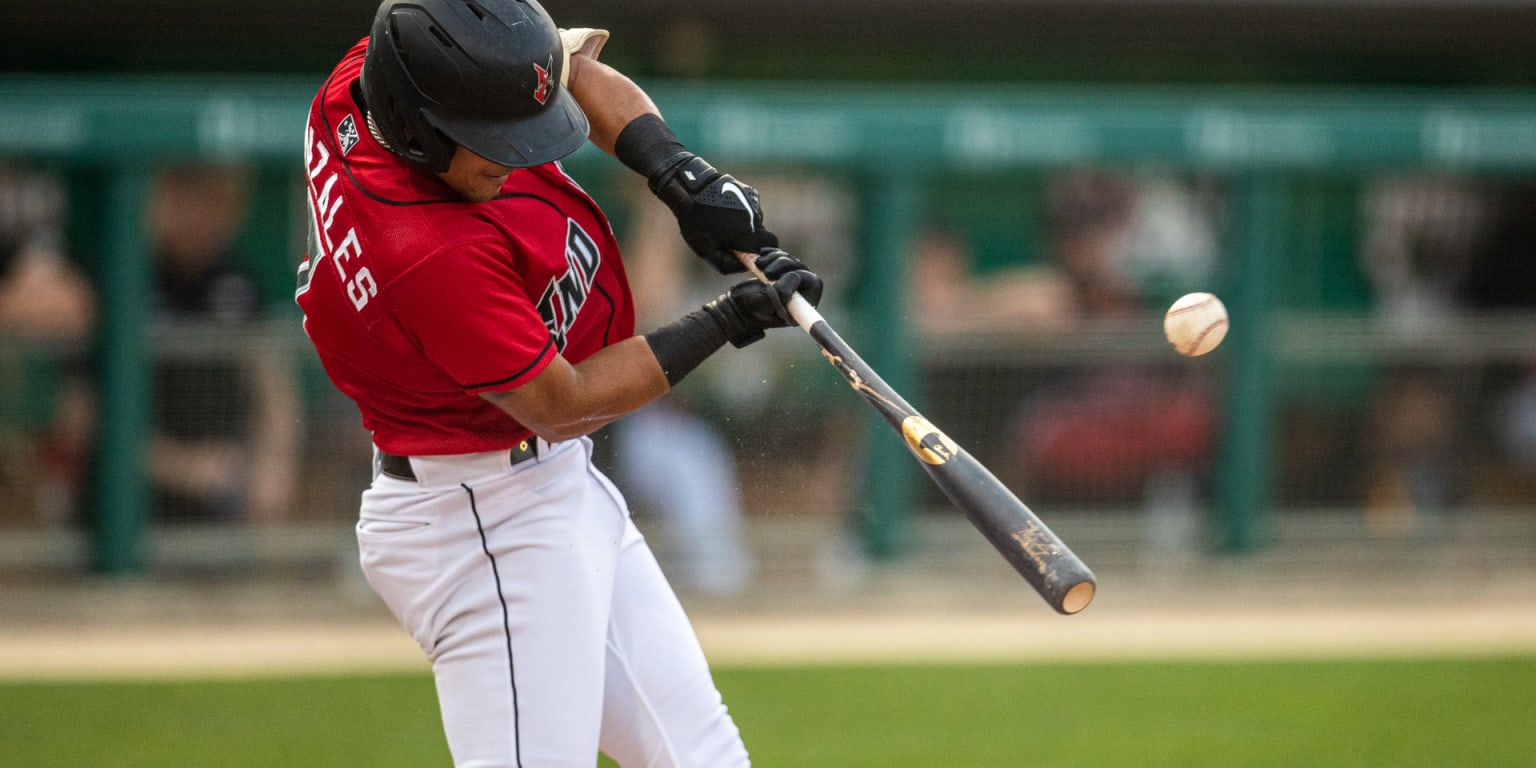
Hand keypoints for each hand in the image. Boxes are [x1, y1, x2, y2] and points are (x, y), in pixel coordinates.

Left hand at [651, 155, 778, 273]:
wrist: (691, 188)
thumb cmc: (695, 221)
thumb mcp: (706, 250)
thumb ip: (727, 264)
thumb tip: (744, 266)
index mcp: (745, 234)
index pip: (769, 250)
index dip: (763, 256)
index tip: (750, 257)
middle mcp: (754, 218)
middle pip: (765, 237)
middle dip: (755, 243)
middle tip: (736, 242)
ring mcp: (754, 203)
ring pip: (757, 222)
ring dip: (747, 227)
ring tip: (725, 223)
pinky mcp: (750, 193)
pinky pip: (752, 209)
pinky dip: (744, 213)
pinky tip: (727, 210)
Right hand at [702, 249, 821, 347]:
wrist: (736, 305)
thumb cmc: (750, 309)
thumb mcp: (764, 303)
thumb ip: (780, 293)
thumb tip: (794, 277)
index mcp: (802, 307)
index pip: (813, 283)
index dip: (798, 277)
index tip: (777, 279)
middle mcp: (802, 294)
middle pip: (802, 268)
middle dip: (783, 265)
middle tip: (765, 272)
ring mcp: (793, 282)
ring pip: (792, 260)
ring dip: (775, 259)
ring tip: (758, 265)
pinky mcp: (782, 272)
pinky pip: (783, 256)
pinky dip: (772, 254)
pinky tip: (761, 255)